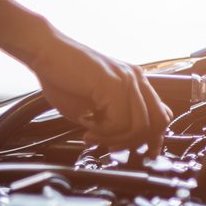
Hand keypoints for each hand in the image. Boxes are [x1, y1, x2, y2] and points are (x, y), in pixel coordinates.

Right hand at [24, 31, 171, 153]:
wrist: (44, 52)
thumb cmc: (62, 77)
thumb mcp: (92, 106)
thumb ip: (111, 120)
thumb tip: (122, 142)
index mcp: (134, 82)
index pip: (161, 115)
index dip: (154, 139)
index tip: (141, 153)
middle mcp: (136, 79)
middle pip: (157, 124)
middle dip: (133, 143)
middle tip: (109, 146)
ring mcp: (127, 80)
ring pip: (139, 127)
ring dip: (114, 139)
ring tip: (92, 135)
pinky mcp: (114, 84)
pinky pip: (120, 122)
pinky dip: (102, 131)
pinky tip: (85, 123)